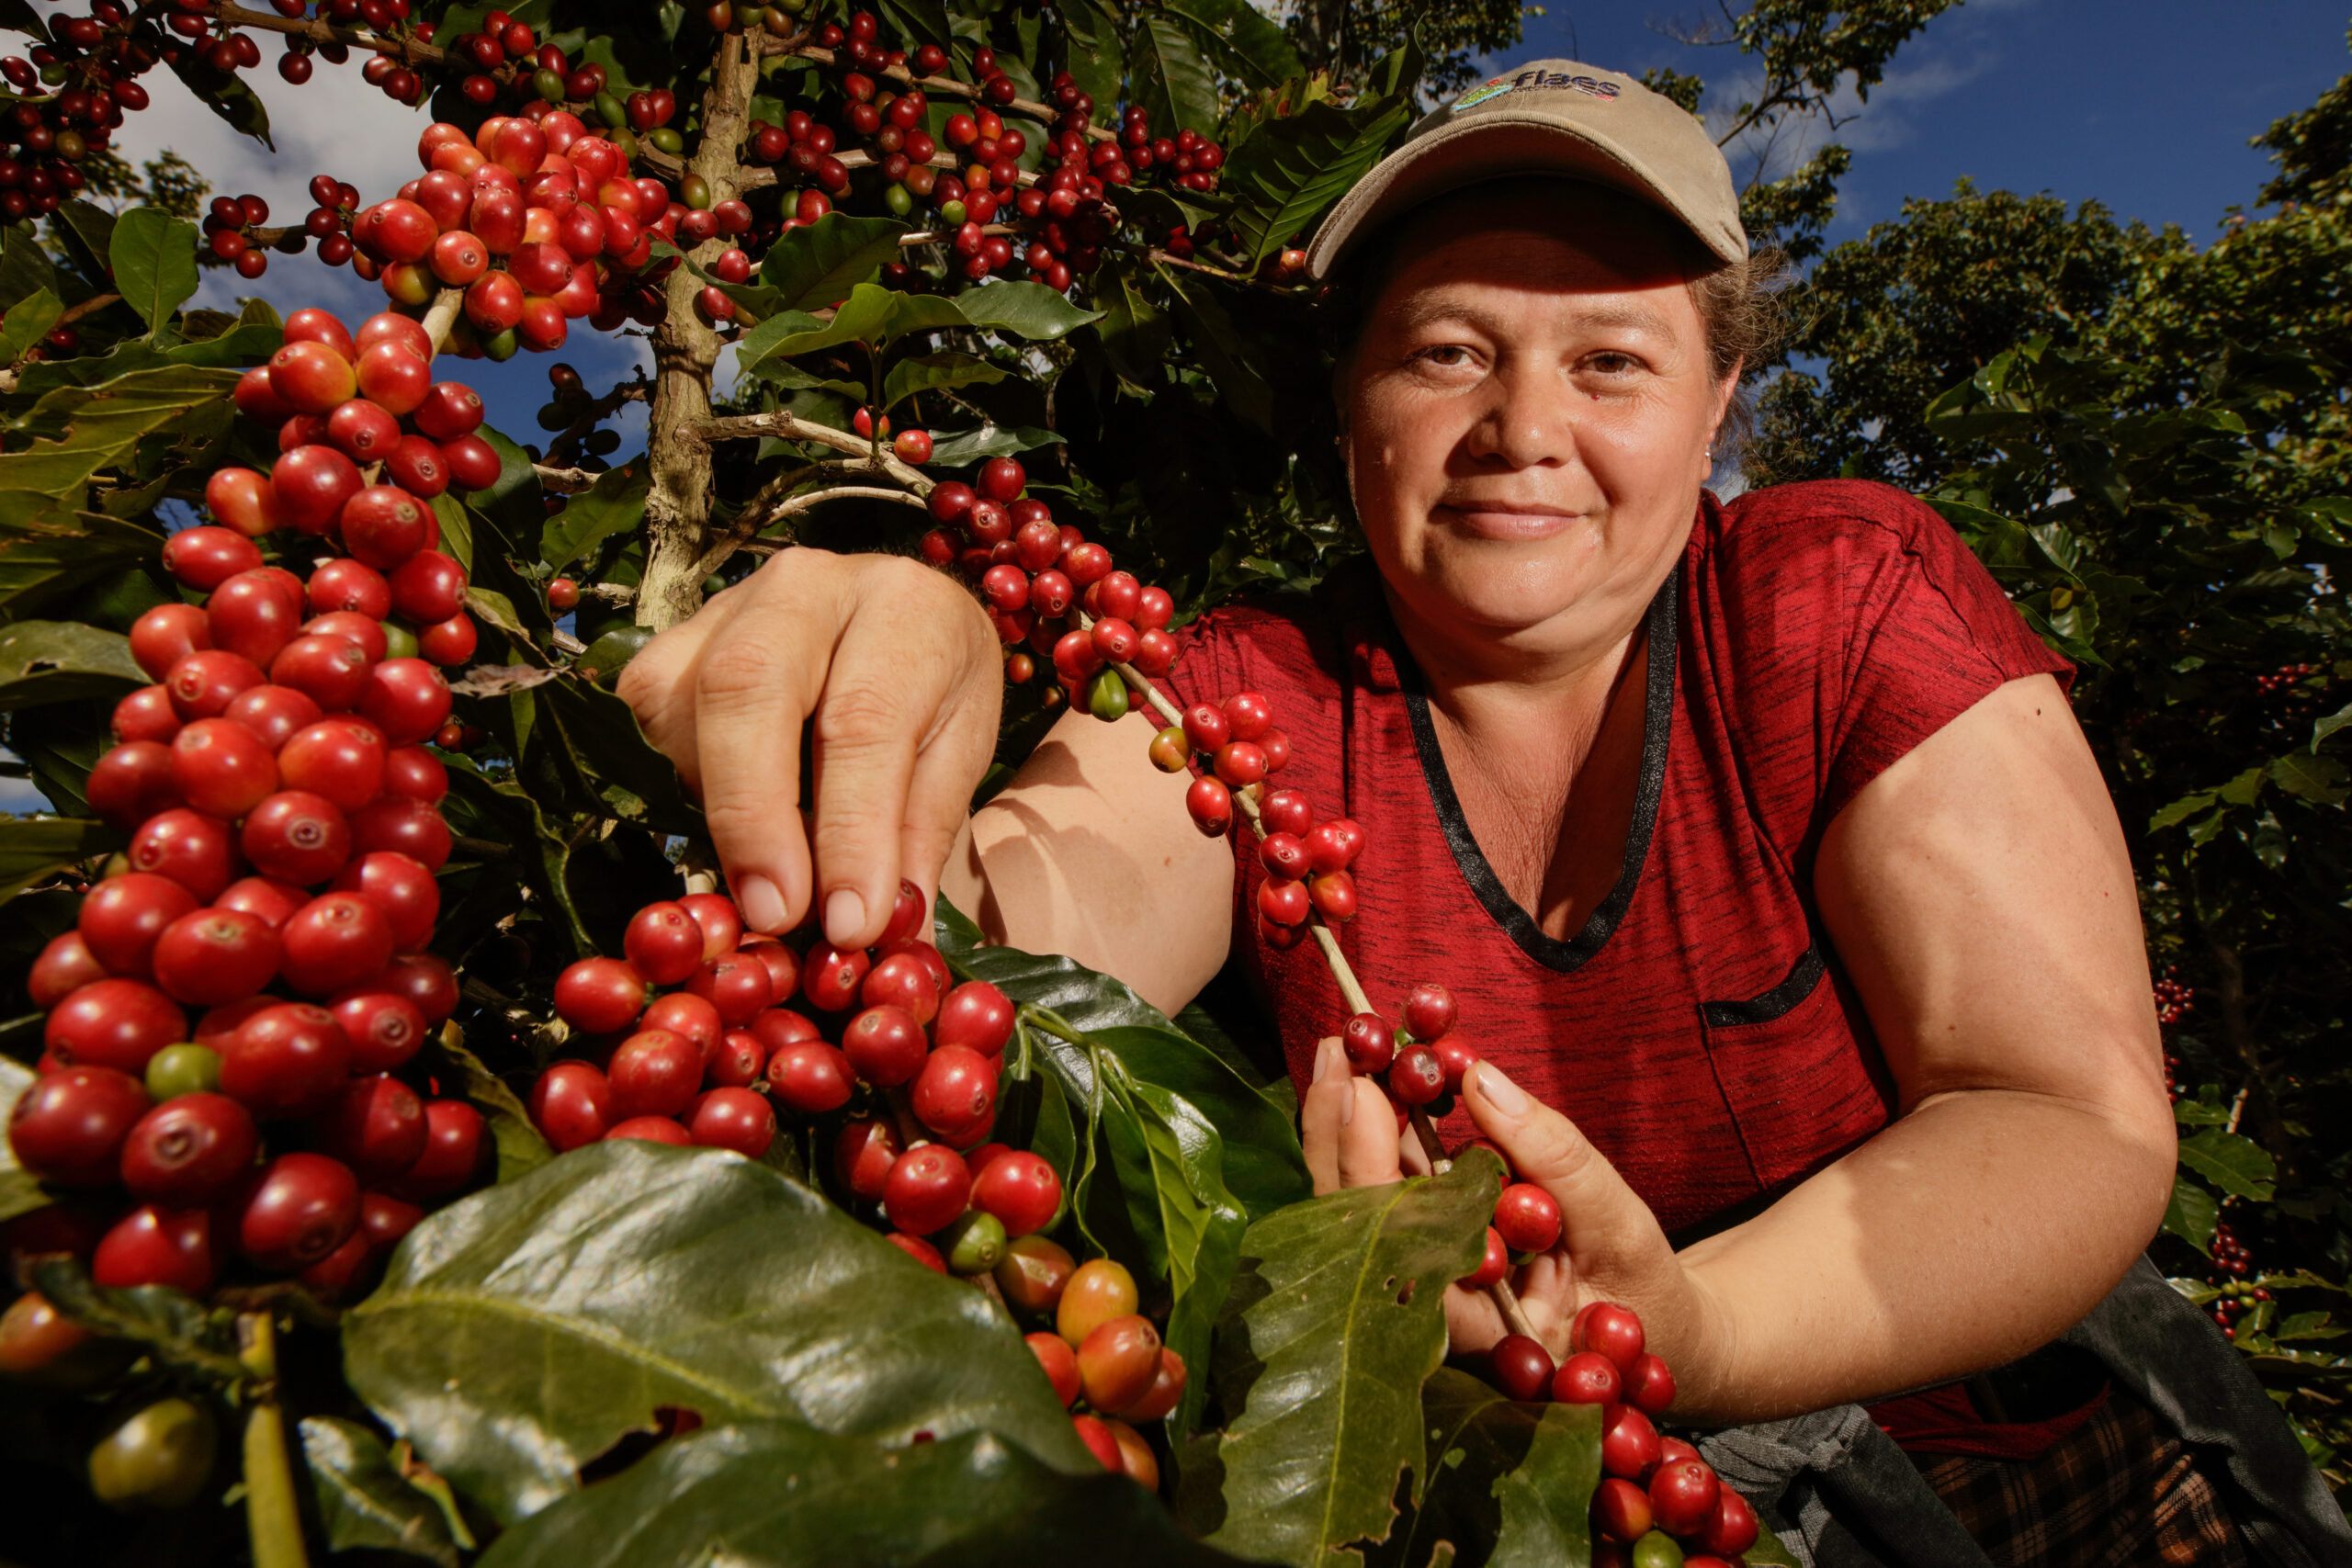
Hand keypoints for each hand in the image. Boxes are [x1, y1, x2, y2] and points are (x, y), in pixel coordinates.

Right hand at [618, 547, 1003, 947]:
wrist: (898, 624)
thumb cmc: (934, 695)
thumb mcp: (958, 755)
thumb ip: (919, 833)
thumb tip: (881, 931)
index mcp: (904, 607)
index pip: (865, 720)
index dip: (851, 831)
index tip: (850, 922)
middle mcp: (808, 586)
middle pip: (748, 685)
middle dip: (754, 815)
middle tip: (775, 915)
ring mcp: (728, 605)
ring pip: (682, 704)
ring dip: (715, 809)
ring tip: (767, 876)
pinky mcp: (670, 641)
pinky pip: (645, 718)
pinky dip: (679, 787)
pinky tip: (727, 822)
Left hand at [1300, 1039, 1726, 1404]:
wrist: (1650, 1327)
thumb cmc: (1641, 1290)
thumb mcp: (1619, 1223)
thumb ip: (1554, 1157)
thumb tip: (1481, 1080)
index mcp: (1476, 1327)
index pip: (1397, 1252)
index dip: (1368, 1171)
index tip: (1363, 1092)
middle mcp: (1432, 1309)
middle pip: (1356, 1224)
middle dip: (1339, 1132)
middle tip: (1339, 1050)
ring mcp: (1424, 1276)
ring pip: (1358, 1203)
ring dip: (1344, 1122)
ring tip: (1345, 1046)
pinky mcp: (1429, 1243)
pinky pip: (1389, 1188)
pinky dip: (1376, 1128)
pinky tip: (1368, 1073)